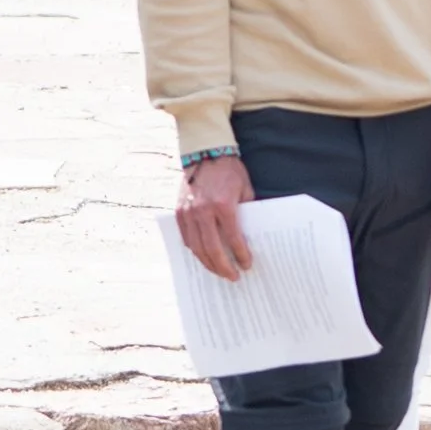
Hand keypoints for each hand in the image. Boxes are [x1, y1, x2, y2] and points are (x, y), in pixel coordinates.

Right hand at [176, 156, 254, 280]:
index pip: (233, 239)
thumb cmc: (229, 170)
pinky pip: (186, 239)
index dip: (241, 255)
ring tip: (219, 272)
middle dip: (224, 267)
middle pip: (213, 249)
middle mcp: (203, 211)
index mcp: (223, 205)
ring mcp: (188, 213)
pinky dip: (195, 251)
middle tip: (233, 277)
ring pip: (197, 248)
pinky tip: (204, 257)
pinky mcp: (179, 212)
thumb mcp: (245, 189)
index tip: (247, 265)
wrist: (205, 152)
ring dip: (208, 263)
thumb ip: (247, 212)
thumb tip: (252, 234)